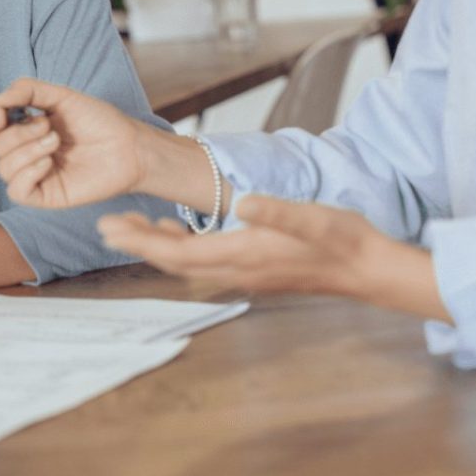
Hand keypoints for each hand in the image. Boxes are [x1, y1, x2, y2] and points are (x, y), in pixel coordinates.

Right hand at [0, 78, 149, 208]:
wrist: (128, 146)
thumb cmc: (99, 121)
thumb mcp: (62, 96)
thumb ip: (28, 90)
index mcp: (25, 130)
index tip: (1, 112)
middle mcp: (26, 154)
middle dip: (18, 133)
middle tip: (49, 126)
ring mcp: (35, 176)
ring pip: (4, 168)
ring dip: (27, 150)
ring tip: (55, 141)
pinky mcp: (45, 196)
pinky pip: (17, 191)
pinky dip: (28, 173)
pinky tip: (48, 163)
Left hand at [96, 194, 447, 320]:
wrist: (368, 269)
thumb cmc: (342, 240)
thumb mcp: (312, 217)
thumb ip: (277, 211)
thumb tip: (244, 204)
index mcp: (243, 253)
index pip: (178, 252)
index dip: (142, 241)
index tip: (111, 228)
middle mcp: (237, 269)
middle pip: (173, 261)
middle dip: (138, 244)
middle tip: (106, 226)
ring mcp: (245, 272)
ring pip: (187, 263)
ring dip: (157, 246)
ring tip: (131, 228)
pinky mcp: (254, 268)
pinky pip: (204, 261)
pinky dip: (182, 247)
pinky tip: (178, 232)